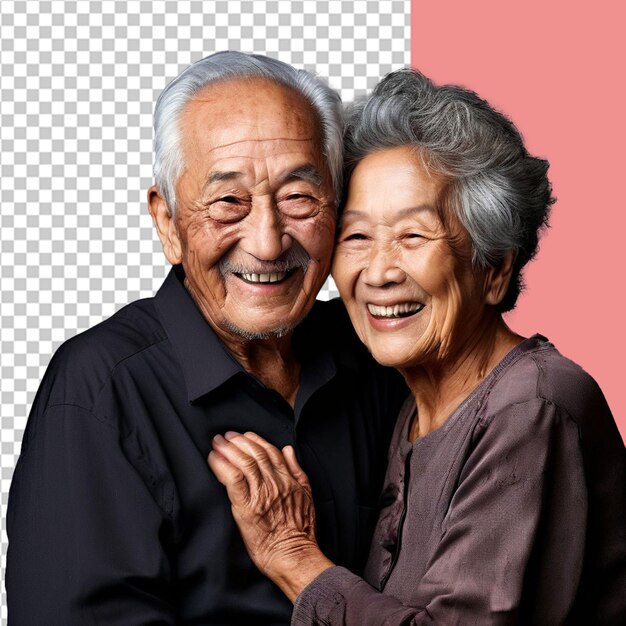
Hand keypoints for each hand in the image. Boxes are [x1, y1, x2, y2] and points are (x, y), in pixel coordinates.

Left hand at [208, 432, 333, 600]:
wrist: (293, 555)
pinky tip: (214, 459)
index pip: (270, 451)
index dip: (255, 440)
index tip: (244, 435)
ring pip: (244, 462)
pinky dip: (222, 466)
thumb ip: (297, 470)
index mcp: (289, 479)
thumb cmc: (300, 531)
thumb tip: (288, 450)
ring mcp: (261, 494)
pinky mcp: (247, 507)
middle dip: (238, 441)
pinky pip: (233, 479)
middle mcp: (275, 482)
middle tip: (226, 436)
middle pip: (255, 453)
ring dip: (228, 449)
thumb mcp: (306, 494)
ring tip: (217, 443)